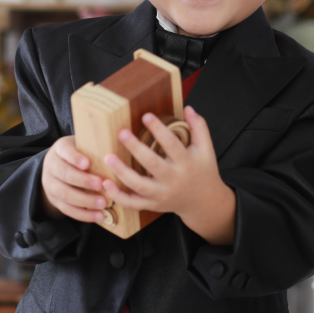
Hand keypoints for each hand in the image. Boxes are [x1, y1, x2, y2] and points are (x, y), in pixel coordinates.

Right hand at [40, 136, 108, 222]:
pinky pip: (67, 209)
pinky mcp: (54, 200)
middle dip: (84, 181)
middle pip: (65, 174)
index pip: (65, 151)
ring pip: (65, 194)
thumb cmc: (80, 153)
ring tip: (104, 203)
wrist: (59, 166)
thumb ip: (96, 147)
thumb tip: (121, 147)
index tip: (88, 163)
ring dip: (86, 200)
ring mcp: (50, 184)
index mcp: (59, 149)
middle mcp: (51, 166)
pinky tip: (98, 216)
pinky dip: (84, 214)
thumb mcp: (83, 145)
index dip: (75, 158)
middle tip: (102, 185)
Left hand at [102, 106, 235, 244]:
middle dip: (135, 148)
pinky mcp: (152, 204)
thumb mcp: (206, 148)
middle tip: (122, 133)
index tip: (146, 116)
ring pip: (138, 185)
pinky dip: (118, 196)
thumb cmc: (203, 171)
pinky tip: (107, 183)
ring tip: (108, 156)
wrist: (204, 202)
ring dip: (121, 172)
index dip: (158, 129)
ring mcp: (161, 194)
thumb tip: (188, 108)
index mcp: (187, 163)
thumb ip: (198, 127)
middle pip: (152, 164)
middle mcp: (173, 180)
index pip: (171, 144)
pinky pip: (132, 203)